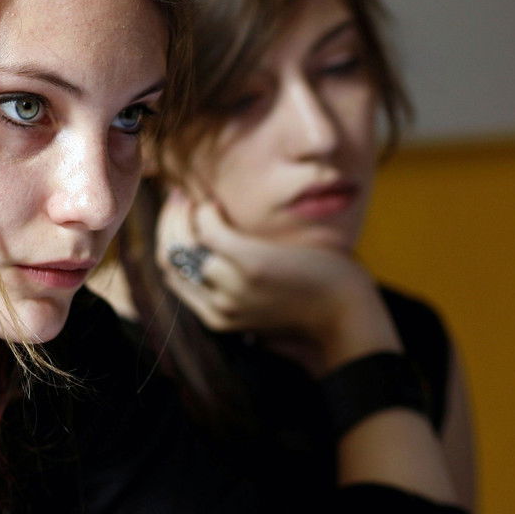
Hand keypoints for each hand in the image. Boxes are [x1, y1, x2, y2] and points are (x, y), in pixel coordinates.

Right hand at [156, 189, 401, 371]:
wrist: (347, 313)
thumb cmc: (310, 299)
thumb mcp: (263, 298)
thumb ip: (236, 282)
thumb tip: (214, 244)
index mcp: (217, 317)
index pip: (171, 274)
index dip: (168, 239)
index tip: (177, 215)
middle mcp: (218, 306)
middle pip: (169, 258)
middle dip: (167, 223)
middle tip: (178, 197)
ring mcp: (232, 287)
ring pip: (182, 244)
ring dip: (182, 214)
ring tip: (194, 196)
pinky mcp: (249, 264)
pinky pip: (208, 229)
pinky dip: (206, 212)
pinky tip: (217, 204)